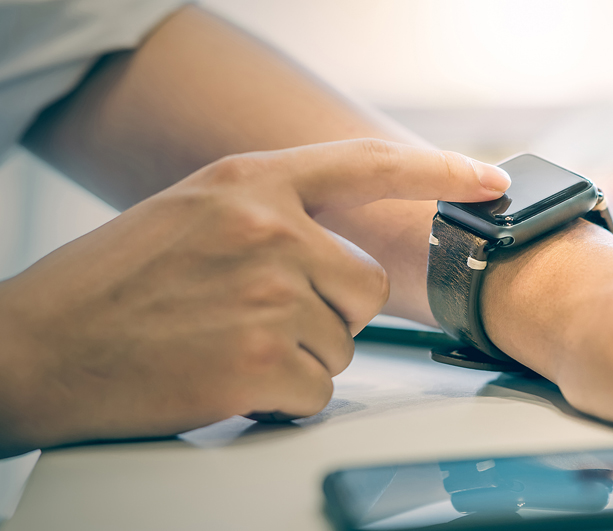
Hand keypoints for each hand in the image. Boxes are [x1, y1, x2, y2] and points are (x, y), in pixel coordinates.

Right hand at [0, 139, 510, 456]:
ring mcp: (268, 294)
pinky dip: (281, 399)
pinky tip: (224, 380)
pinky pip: (318, 391)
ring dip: (299, 356)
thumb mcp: (194, 214)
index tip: (491, 182)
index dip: (439, 171)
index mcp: (250, 183)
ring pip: (343, 342)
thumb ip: (272, 214)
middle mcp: (268, 229)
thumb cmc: (113, 284)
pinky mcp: (261, 362)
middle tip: (261, 320)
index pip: (367, 164)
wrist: (37, 345)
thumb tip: (342, 245)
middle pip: (365, 285)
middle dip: (329, 313)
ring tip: (228, 345)